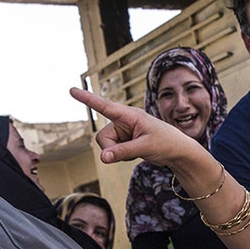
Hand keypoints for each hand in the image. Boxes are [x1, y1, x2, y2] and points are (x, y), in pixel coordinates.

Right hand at [69, 87, 199, 166]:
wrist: (177, 151)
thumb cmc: (166, 143)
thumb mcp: (145, 147)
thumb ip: (123, 152)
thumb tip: (102, 158)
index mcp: (130, 115)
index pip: (104, 106)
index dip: (87, 99)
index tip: (71, 90)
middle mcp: (123, 120)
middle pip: (103, 137)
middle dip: (111, 149)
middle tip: (130, 153)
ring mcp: (123, 131)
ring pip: (106, 146)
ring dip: (117, 153)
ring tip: (137, 151)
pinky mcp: (123, 140)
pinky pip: (112, 151)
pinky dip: (121, 156)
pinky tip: (136, 153)